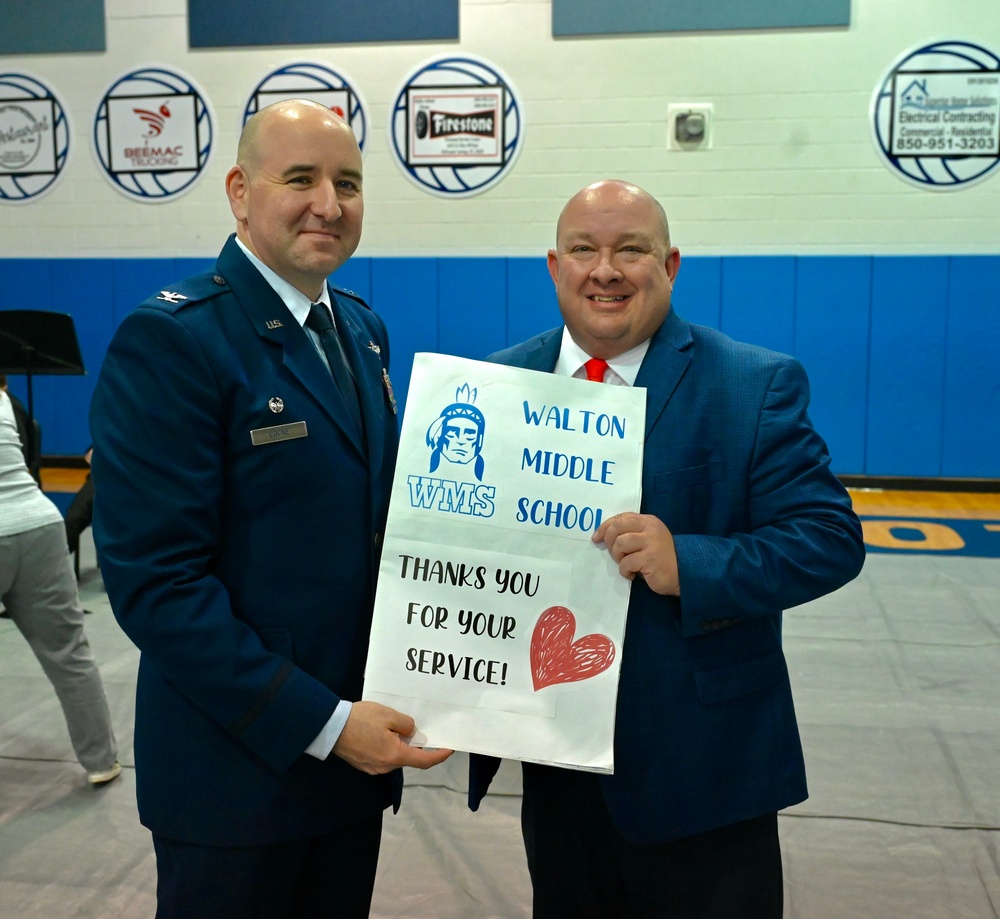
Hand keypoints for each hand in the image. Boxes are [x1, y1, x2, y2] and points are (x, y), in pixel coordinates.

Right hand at [332, 700, 452, 773]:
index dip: (439, 756)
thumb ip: (406, 724)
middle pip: (407, 758)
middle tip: (416, 727)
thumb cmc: (361, 720)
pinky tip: (381, 733)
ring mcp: (373, 768)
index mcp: (394, 756)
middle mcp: (385, 767)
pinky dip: (387, 746)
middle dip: (414, 744)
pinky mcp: (363, 764)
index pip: (424, 761)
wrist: (330, 727)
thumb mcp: (388, 715)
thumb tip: (411, 732)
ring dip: (399, 745)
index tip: (449, 749)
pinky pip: (382, 756)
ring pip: (394, 757)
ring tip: (395, 726)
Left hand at [592, 512, 679, 596]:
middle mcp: (649, 528)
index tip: (596, 537)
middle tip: (615, 554)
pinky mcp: (650, 558)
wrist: (683, 573)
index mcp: (648, 521)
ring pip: (620, 544)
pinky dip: (625, 571)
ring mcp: (650, 543)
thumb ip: (632, 532)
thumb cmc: (661, 557)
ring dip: (618, 557)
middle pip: (617, 527)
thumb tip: (604, 536)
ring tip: (626, 564)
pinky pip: (626, 563)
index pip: (621, 517)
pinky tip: (632, 574)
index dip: (605, 526)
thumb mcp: (649, 538)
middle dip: (609, 541)